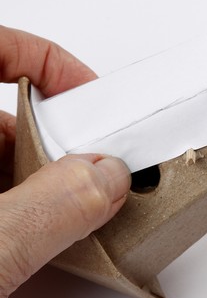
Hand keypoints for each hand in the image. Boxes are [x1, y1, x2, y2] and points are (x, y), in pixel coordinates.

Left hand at [0, 26, 130, 297]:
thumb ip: (49, 211)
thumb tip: (106, 181)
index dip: (46, 61)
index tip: (88, 93)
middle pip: (10, 116)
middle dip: (63, 141)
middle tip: (96, 167)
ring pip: (6, 161)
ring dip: (51, 183)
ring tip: (77, 211)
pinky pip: (4, 193)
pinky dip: (31, 208)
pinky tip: (47, 236)